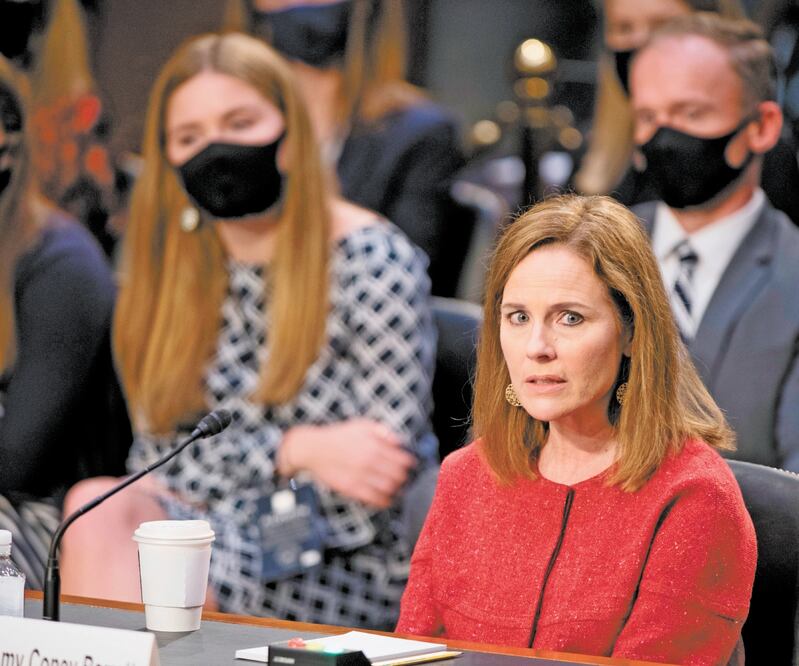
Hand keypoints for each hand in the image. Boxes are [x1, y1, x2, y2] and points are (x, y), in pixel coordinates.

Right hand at [278, 419, 415, 508]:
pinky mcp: (351, 488)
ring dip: (397, 489)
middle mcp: (369, 461)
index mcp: (374, 445)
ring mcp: (361, 476)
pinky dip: (384, 501)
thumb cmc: (338, 435)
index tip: (410, 465)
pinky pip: (374, 499)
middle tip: (404, 477)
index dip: (409, 463)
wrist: (313, 449)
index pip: (402, 460)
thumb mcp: (361, 425)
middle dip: (404, 477)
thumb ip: (382, 431)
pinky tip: (387, 499)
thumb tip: (399, 441)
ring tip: (397, 488)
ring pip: (389, 488)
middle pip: (399, 475)